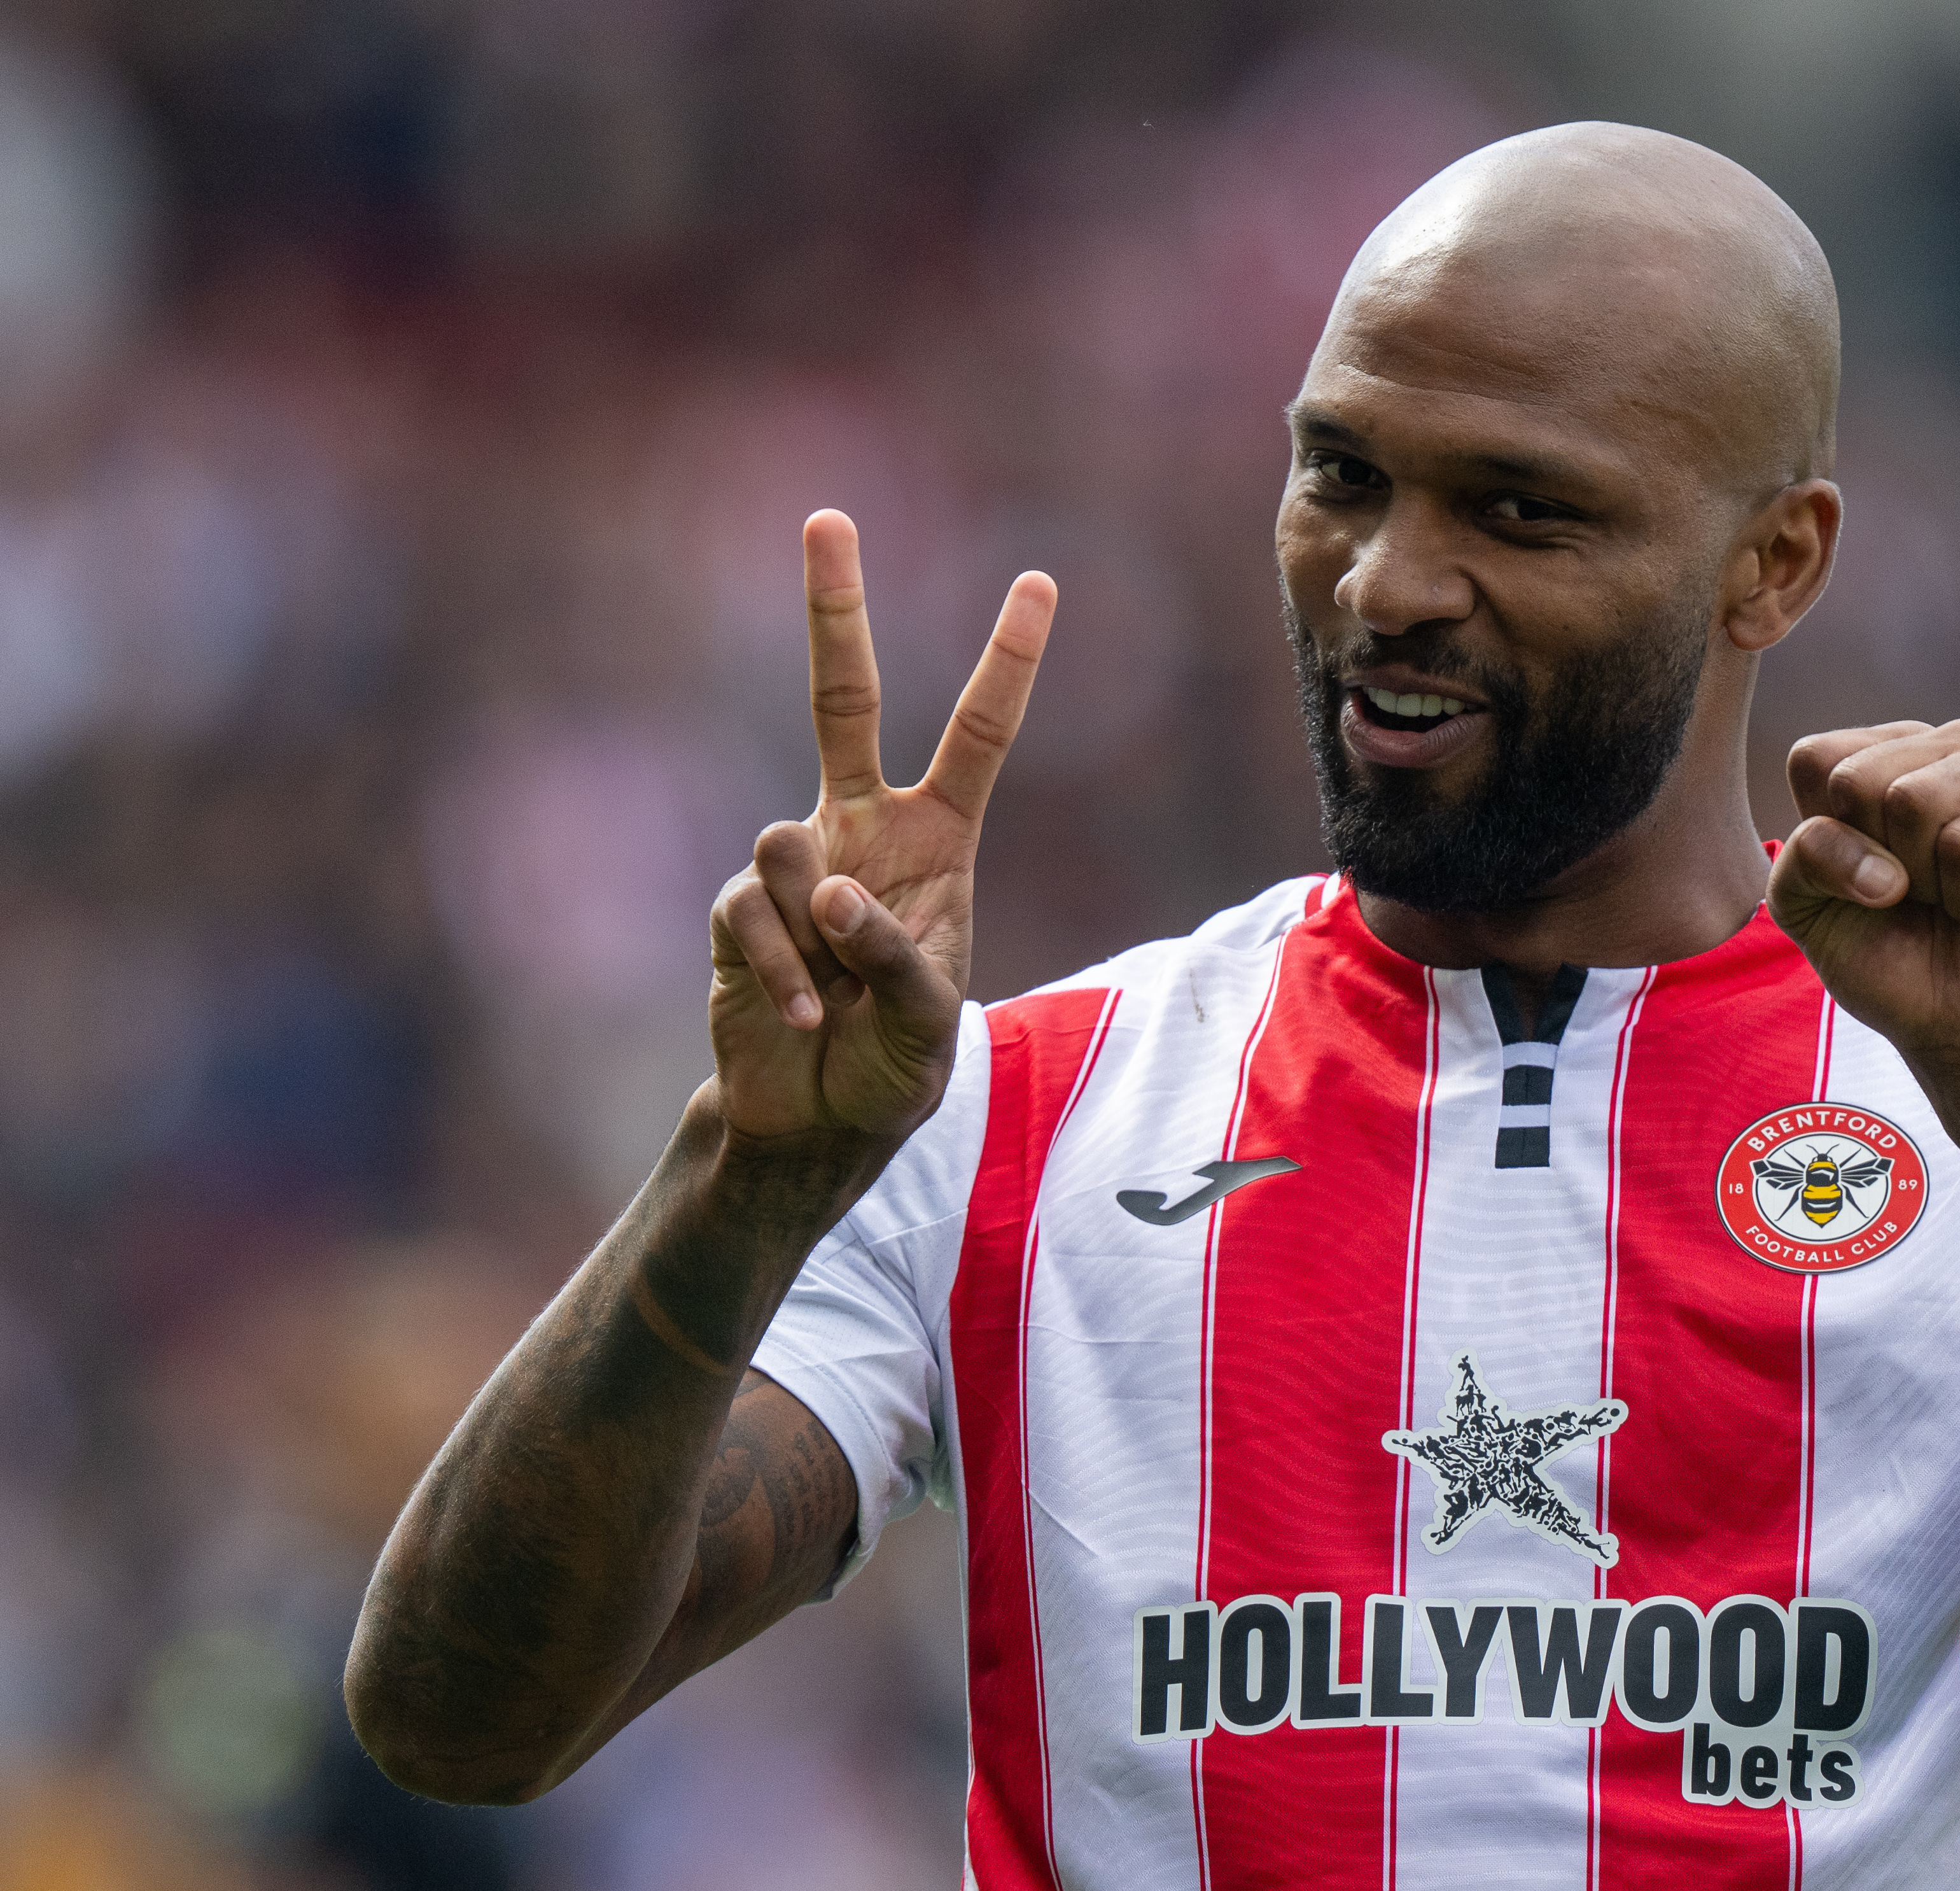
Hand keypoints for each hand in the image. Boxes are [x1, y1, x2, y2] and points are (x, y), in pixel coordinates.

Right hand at [708, 510, 1056, 1144]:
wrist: (817, 1119)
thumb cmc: (895, 1064)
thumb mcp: (929, 1021)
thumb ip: (894, 959)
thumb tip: (829, 894)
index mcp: (936, 839)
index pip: (977, 734)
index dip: (1006, 661)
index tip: (1037, 582)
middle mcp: (862, 829)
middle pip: (841, 697)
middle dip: (833, 609)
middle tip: (826, 516)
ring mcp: (796, 863)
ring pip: (788, 839)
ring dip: (821, 928)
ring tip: (836, 996)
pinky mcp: (737, 909)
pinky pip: (756, 913)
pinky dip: (785, 973)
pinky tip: (803, 1017)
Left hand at [1766, 720, 1959, 1068]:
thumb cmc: (1890, 956)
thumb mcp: (1806, 907)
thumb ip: (1802, 856)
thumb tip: (1880, 862)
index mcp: (1887, 751)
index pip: (1814, 759)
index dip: (1824, 839)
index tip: (1863, 876)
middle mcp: (1949, 745)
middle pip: (1856, 778)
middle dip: (1872, 859)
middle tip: (1915, 893)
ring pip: (1913, 800)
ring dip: (1922, 879)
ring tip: (1953, 896)